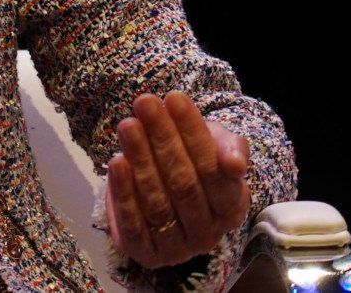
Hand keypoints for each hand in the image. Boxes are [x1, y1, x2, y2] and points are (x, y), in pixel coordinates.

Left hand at [105, 91, 250, 269]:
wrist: (161, 192)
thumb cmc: (194, 163)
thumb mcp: (216, 148)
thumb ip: (229, 149)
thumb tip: (234, 163)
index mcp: (232, 208)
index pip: (215, 170)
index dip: (194, 133)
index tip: (175, 98)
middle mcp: (208, 233)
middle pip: (184, 184)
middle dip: (163, 139)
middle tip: (145, 103)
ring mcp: (178, 248)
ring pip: (158, 203)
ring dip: (140, 160)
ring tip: (127, 124)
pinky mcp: (147, 254)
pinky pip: (134, 225)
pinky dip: (124, 193)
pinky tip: (116, 162)